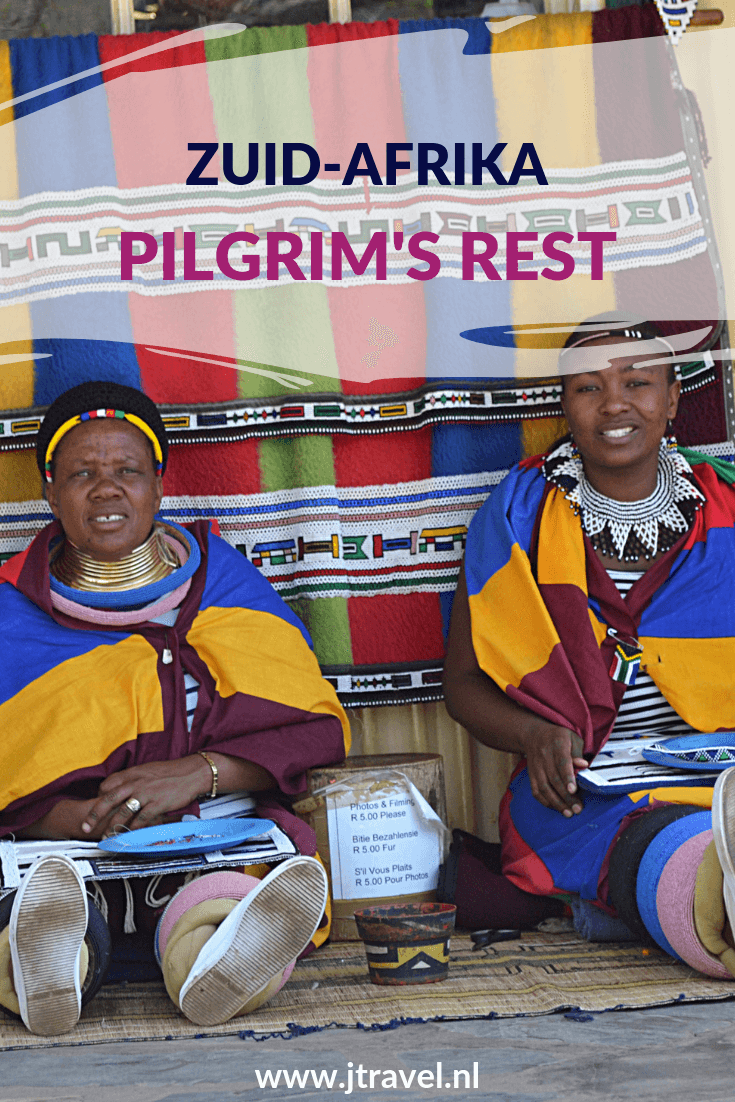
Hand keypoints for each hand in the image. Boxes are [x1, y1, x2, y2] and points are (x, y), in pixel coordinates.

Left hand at [81, 756, 210, 837]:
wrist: (192, 772)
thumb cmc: (171, 772)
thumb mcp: (148, 770)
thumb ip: (133, 779)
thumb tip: (122, 788)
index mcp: (132, 773)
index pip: (107, 784)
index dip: (99, 796)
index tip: (97, 806)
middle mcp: (136, 782)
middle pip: (108, 799)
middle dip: (94, 815)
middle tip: (85, 826)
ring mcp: (146, 793)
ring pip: (123, 813)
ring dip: (112, 827)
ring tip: (106, 837)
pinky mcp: (157, 804)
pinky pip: (141, 819)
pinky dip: (133, 829)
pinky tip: (129, 835)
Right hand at [522, 719, 586, 816]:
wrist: (534, 735)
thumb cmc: (559, 737)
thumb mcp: (572, 737)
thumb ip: (578, 752)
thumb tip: (584, 765)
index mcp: (557, 744)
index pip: (562, 762)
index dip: (567, 777)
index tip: (573, 790)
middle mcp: (544, 755)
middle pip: (554, 778)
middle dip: (566, 796)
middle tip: (578, 809)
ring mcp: (536, 766)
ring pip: (544, 787)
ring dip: (556, 802)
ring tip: (568, 813)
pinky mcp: (531, 774)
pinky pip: (536, 790)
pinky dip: (545, 801)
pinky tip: (556, 808)